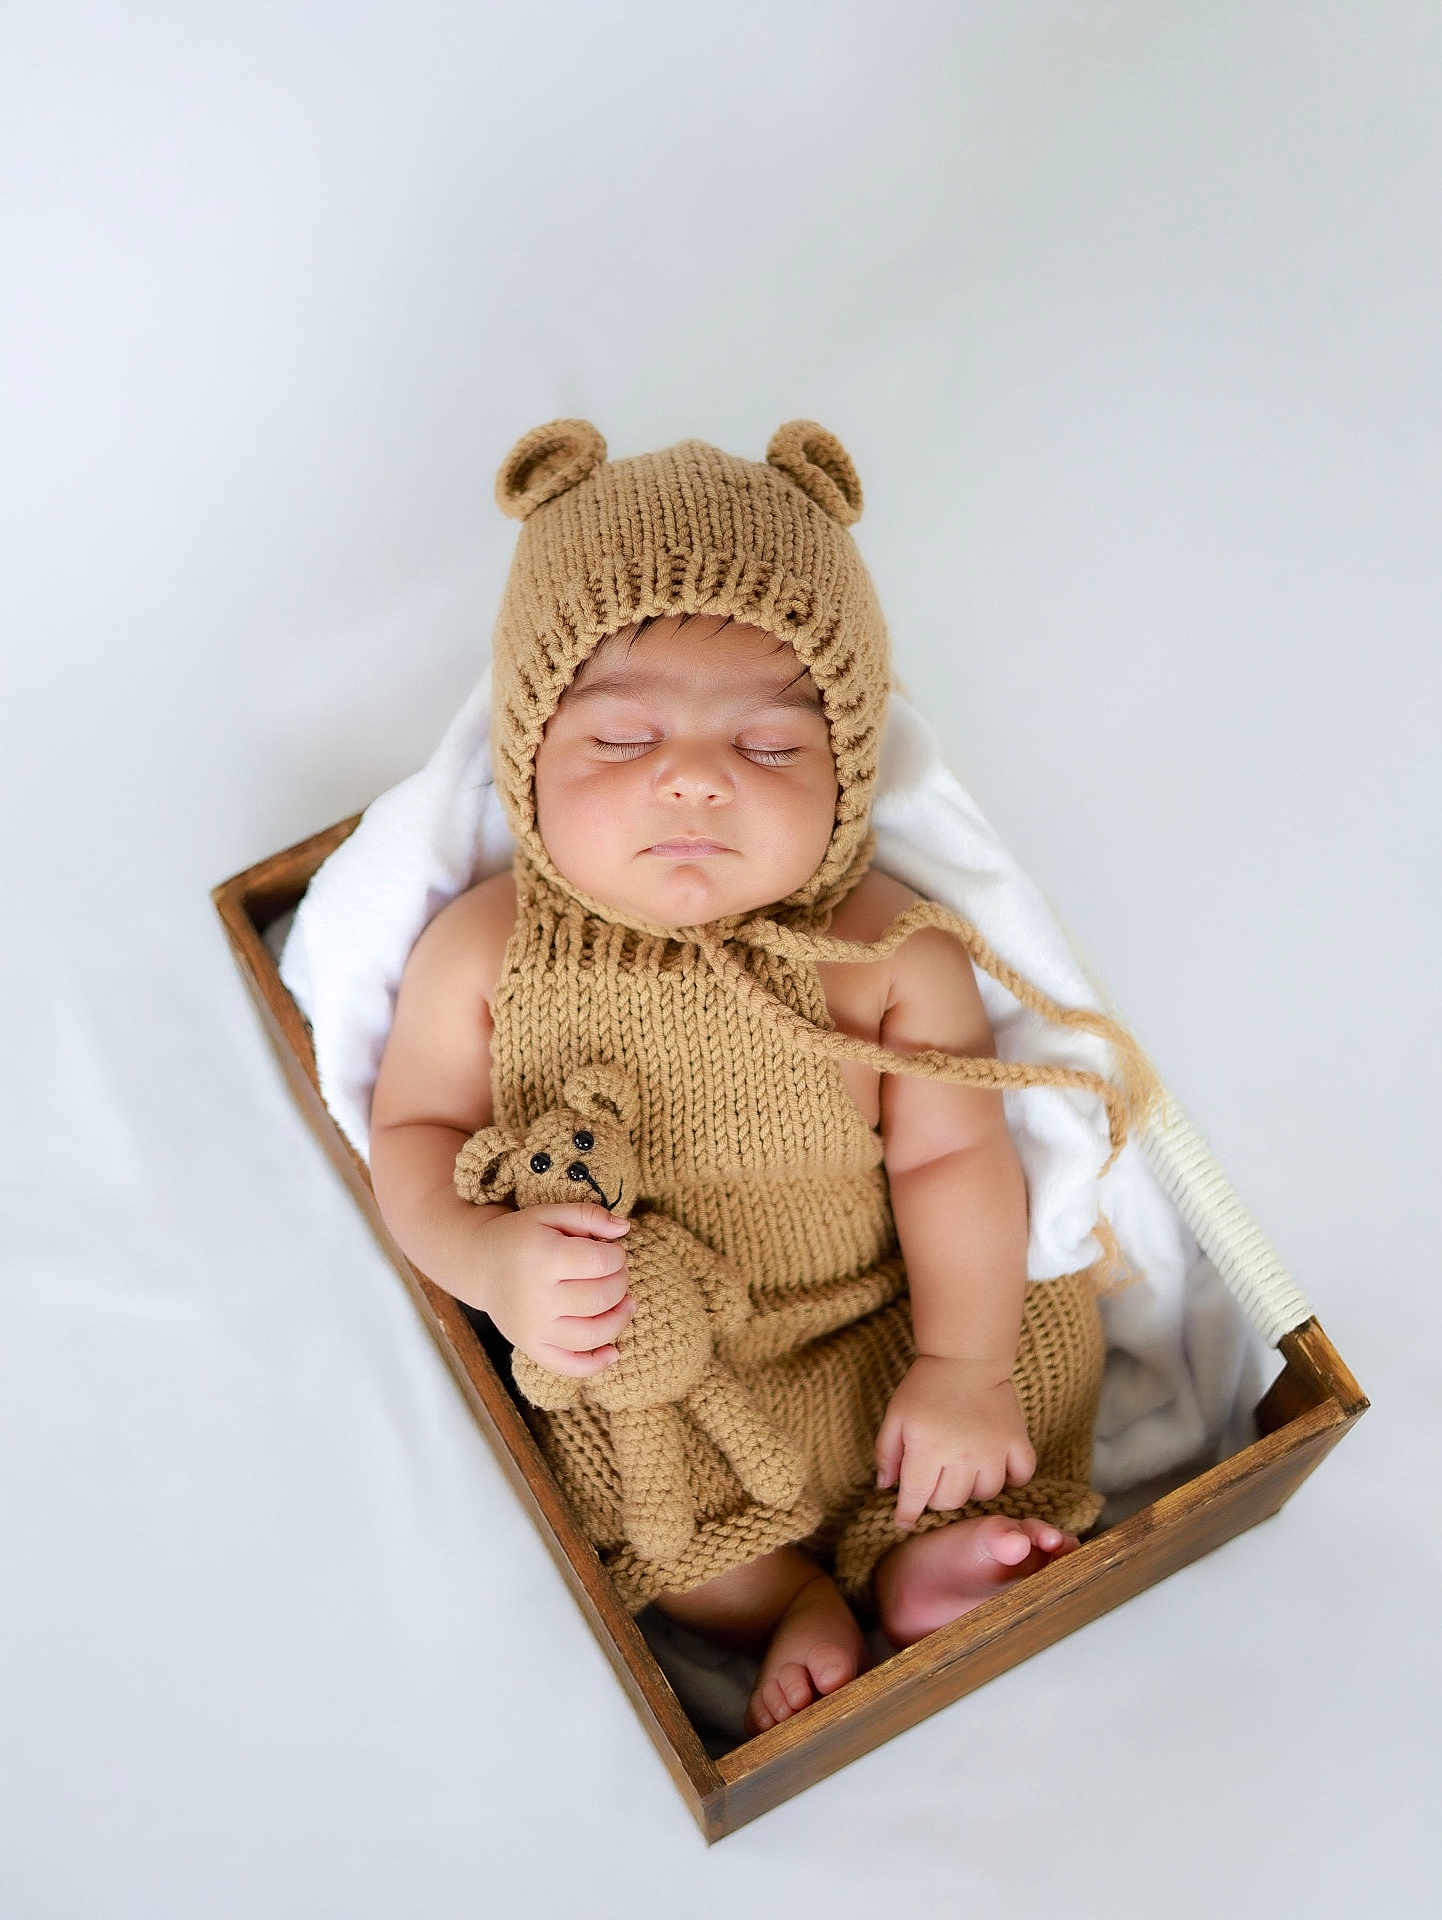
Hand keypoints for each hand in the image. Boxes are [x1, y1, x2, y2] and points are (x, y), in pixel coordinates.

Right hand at [474, 1203, 634, 1376]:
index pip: (600, 1262)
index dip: (618, 1256)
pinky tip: (613, 1351)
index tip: (614, 1251)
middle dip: (621, 1283)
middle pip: (600, 1297)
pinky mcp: (531, 1347)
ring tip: (625, 1304)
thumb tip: (624, 1228)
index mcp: (542, 1257)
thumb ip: (588, 1215)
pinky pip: (569, 1365)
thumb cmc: (521, 1237)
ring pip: (592, 1335)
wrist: (482, 1266)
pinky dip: (597, 1363)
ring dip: (619, 1319)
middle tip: (617, 1273)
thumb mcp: (549, 1214)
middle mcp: (536, 1297)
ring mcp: (533, 1327)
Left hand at [874, 1356, 1036, 1528]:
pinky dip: (1011, 1480)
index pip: (916, 1496)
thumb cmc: (924, 1387)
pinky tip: (995, 1471)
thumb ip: (886, 1453)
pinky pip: (1021, 1475)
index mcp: (927, 1448)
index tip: (904, 1520)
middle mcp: (962, 1455)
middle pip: (950, 1501)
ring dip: (970, 1491)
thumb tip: (885, 1486)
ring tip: (962, 1474)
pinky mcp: (1016, 1440)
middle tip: (933, 1483)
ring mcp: (993, 1449)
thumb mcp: (895, 1416)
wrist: (965, 1356)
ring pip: (985, 1494)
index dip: (907, 1514)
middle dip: (936, 1498)